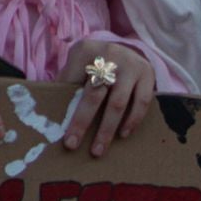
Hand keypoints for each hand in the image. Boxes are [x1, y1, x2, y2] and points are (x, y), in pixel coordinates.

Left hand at [58, 39, 157, 156]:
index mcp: (85, 51)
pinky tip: (123, 134)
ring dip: (107, 129)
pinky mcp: (147, 74)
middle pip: (93, 95)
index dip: (64, 108)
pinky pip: (141, 102)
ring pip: (117, 103)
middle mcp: (109, 55)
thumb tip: (53, 115)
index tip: (60, 133)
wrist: (127, 50)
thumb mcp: (78, 65)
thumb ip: (68, 83)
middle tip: (72, 145)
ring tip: (98, 150)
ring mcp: (130, 64)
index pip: (71, 84)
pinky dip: (132, 120)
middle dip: (82, 123)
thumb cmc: (96, 65)